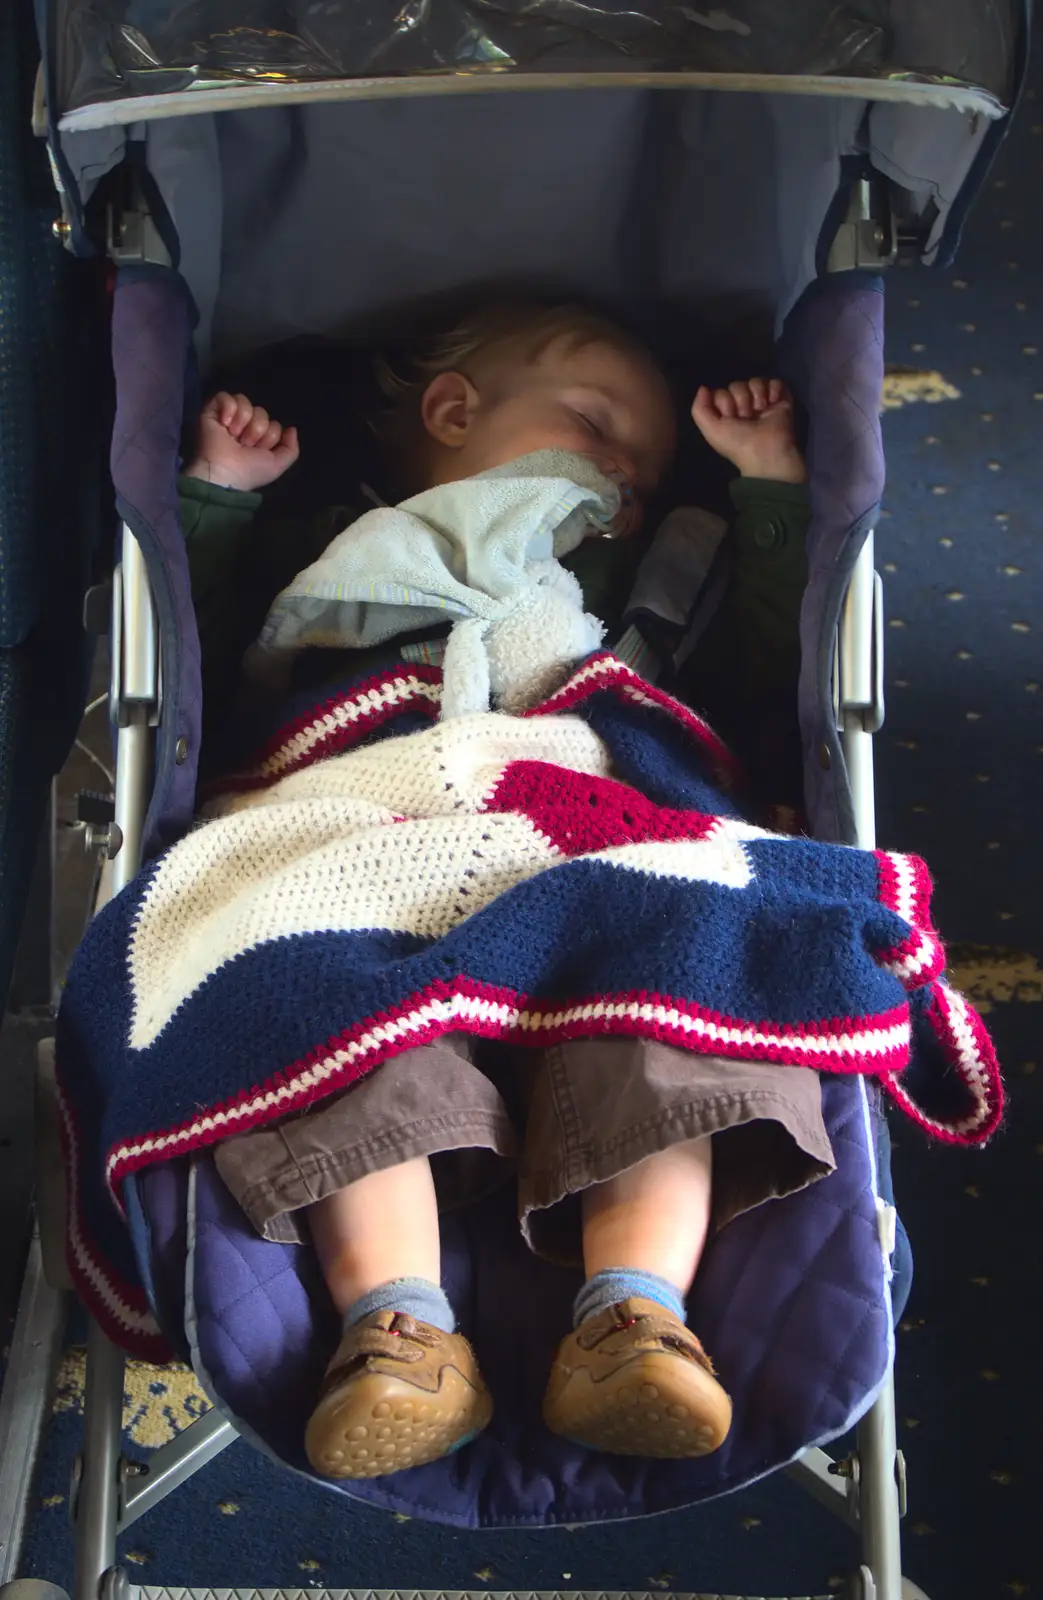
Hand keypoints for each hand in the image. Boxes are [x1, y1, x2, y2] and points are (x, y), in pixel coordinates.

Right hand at [184, 392, 299, 492]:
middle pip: (261, 412)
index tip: (259, 450)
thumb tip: (292, 428)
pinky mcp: (211, 411)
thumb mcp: (277, 465)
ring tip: (234, 436)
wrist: (224, 471)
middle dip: (257, 429)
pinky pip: (224, 396)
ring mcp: (227, 419)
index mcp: (257, 440)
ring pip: (245, 402)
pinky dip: (229, 408)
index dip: (270, 436)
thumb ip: (291, 449)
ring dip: (244, 420)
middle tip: (245, 444)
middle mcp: (243, 428)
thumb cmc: (250, 471)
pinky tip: (225, 423)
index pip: (273, 424)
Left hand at [691, 378, 804, 483]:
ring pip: (755, 381)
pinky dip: (774, 389)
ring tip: (762, 410)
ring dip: (757, 394)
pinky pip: (775, 382)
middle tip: (747, 417)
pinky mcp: (781, 400)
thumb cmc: (737, 443)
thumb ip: (699, 409)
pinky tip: (774, 403)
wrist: (767, 451)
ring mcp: (763, 403)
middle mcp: (744, 407)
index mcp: (727, 415)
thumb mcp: (711, 430)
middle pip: (737, 385)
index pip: (721, 392)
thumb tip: (703, 387)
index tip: (730, 417)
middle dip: (741, 399)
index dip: (725, 402)